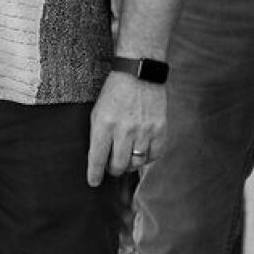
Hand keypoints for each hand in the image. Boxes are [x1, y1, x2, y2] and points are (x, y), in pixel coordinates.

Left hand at [86, 71, 165, 186]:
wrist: (139, 72)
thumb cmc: (115, 91)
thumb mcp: (98, 111)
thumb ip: (98, 136)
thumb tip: (98, 160)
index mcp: (105, 123)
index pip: (97, 159)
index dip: (94, 175)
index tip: (94, 181)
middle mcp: (125, 129)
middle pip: (119, 166)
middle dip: (113, 169)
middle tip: (112, 166)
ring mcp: (144, 129)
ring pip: (136, 163)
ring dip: (130, 163)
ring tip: (127, 156)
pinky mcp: (160, 127)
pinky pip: (154, 155)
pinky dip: (148, 156)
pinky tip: (142, 149)